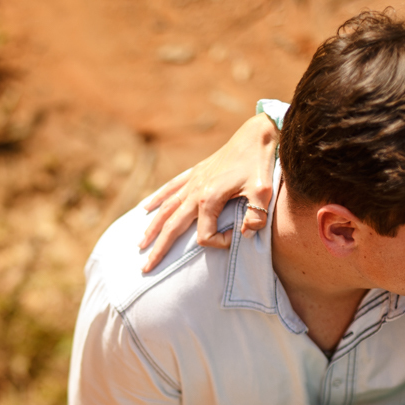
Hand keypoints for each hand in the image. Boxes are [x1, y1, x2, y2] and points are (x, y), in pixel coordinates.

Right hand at [138, 113, 278, 271]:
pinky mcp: (195, 173)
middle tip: (145, 268)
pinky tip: (146, 208)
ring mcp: (192, 182)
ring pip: (165, 209)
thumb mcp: (263, 192)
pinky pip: (170, 188)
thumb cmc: (259, 164)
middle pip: (171, 226)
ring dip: (152, 228)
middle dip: (158, 249)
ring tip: (141, 243)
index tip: (236, 235)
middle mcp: (194, 192)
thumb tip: (245, 234)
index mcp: (209, 199)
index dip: (219, 242)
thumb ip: (255, 217)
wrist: (255, 134)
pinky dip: (157, 199)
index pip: (205, 235)